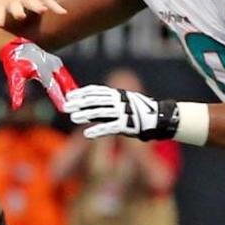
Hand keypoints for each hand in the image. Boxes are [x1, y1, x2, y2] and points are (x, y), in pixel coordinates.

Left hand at [0, 38, 76, 109]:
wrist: (18, 47)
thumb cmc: (15, 63)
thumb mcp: (14, 77)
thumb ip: (17, 92)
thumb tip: (15, 107)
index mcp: (41, 70)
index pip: (52, 87)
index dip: (59, 98)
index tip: (64, 108)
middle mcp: (51, 65)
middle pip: (64, 82)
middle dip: (69, 94)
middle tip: (75, 105)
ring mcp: (55, 62)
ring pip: (66, 78)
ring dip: (71, 88)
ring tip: (79, 99)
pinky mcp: (57, 61)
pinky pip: (65, 74)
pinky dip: (69, 82)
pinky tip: (74, 89)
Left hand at [63, 85, 177, 140]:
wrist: (158, 118)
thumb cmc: (137, 111)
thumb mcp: (121, 102)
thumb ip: (105, 102)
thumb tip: (84, 104)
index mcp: (116, 93)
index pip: (95, 91)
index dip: (81, 93)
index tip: (69, 96)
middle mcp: (118, 100)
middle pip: (94, 101)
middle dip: (79, 103)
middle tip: (65, 107)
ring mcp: (122, 112)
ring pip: (99, 112)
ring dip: (85, 115)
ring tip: (73, 118)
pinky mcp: (126, 125)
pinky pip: (109, 127)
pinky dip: (97, 130)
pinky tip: (87, 134)